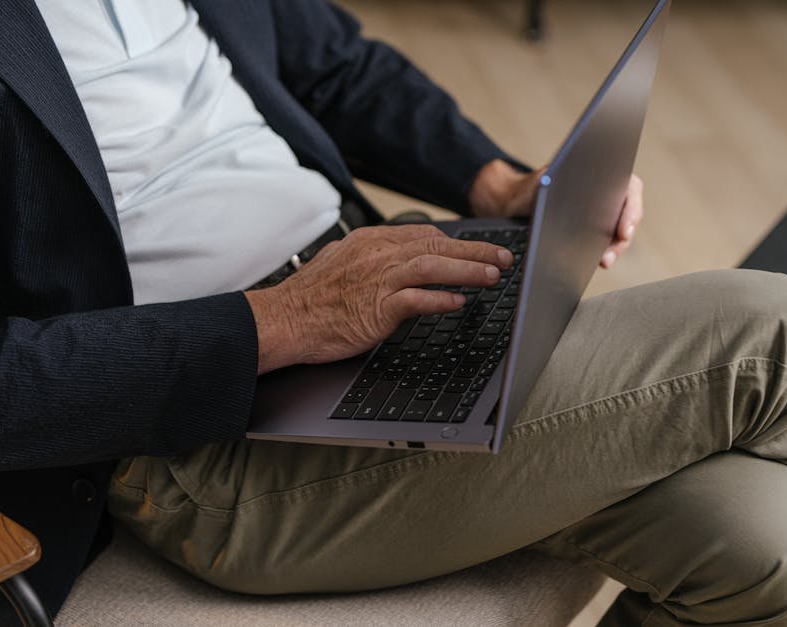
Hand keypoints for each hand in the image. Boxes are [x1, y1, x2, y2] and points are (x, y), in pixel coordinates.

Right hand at [245, 225, 512, 374]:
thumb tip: (398, 269)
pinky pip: (418, 298)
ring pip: (434, 266)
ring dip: (468, 269)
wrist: (283, 320)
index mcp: (369, 241)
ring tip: (494, 275)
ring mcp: (378, 278)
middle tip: (503, 258)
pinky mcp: (377, 306)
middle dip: (475, 251)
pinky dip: (441, 298)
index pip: (423, 235)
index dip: (455, 243)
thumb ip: (372, 262)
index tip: (476, 249)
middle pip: (437, 245)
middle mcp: (377, 254)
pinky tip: (460, 301)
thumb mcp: (340, 265)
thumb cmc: (308, 300)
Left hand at [471, 160, 643, 268]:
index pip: (629, 190)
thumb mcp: (538, 183)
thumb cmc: (529, 189)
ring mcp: (605, 212)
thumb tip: (553, 184)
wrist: (517, 204)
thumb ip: (549, 182)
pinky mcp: (596, 230)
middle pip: (627, 216)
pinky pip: (607, 241)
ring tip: (604, 262)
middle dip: (622, 238)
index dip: (630, 212)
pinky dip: (605, 253)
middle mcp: (608, 192)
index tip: (623, 231)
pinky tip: (597, 263)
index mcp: (602, 172)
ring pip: (619, 232)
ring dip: (614, 249)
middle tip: (609, 257)